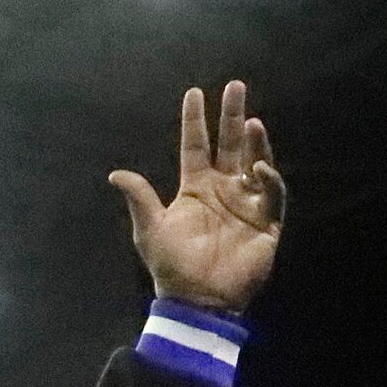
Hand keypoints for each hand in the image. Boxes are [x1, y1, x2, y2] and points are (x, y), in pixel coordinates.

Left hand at [109, 81, 283, 315]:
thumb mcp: (150, 230)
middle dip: (232, 116)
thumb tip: (115, 173)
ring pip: (254, 162)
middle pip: (229, 145)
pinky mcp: (266, 222)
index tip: (194, 93)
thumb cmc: (172, 266)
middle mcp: (223, 191)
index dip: (195, 121)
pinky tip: (259, 167)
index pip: (196, 146)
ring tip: (251, 121)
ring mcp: (246, 204)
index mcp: (195, 189)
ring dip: (254, 142)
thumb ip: (139, 199)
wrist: (198, 300)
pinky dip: (268, 179)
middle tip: (235, 86)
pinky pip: (272, 194)